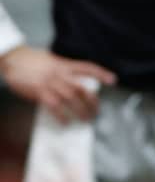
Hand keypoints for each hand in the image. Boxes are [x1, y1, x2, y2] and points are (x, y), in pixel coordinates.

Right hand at [0, 45, 115, 122]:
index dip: (101, 74)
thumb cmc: (33, 62)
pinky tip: (65, 122)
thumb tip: (74, 85)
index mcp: (65, 65)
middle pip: (82, 88)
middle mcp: (60, 73)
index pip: (88, 68)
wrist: (14, 59)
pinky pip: (54, 105)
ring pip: (71, 98)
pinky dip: (61, 115)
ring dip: (80, 110)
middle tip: (97, 111)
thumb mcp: (52, 62)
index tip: (113, 80)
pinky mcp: (39, 91)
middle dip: (92, 101)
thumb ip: (64, 71)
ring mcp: (50, 82)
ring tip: (86, 119)